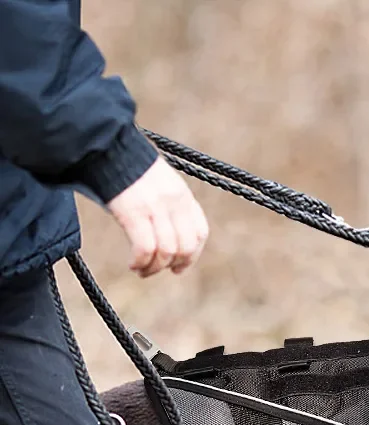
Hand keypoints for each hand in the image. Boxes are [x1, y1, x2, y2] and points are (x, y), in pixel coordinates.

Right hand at [106, 157, 208, 276]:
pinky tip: (133, 265)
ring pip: (167, 252)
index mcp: (182, 194)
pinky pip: (145, 249)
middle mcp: (174, 202)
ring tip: (141, 270)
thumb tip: (167, 234)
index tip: (179, 267)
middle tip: (157, 270)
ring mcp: (155, 207)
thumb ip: (167, 205)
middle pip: (186, 247)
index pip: (199, 232)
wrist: (103, 144)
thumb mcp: (157, 182)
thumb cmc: (124, 164)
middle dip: (173, 265)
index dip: (192, 255)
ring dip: (154, 268)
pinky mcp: (134, 212)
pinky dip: (140, 262)